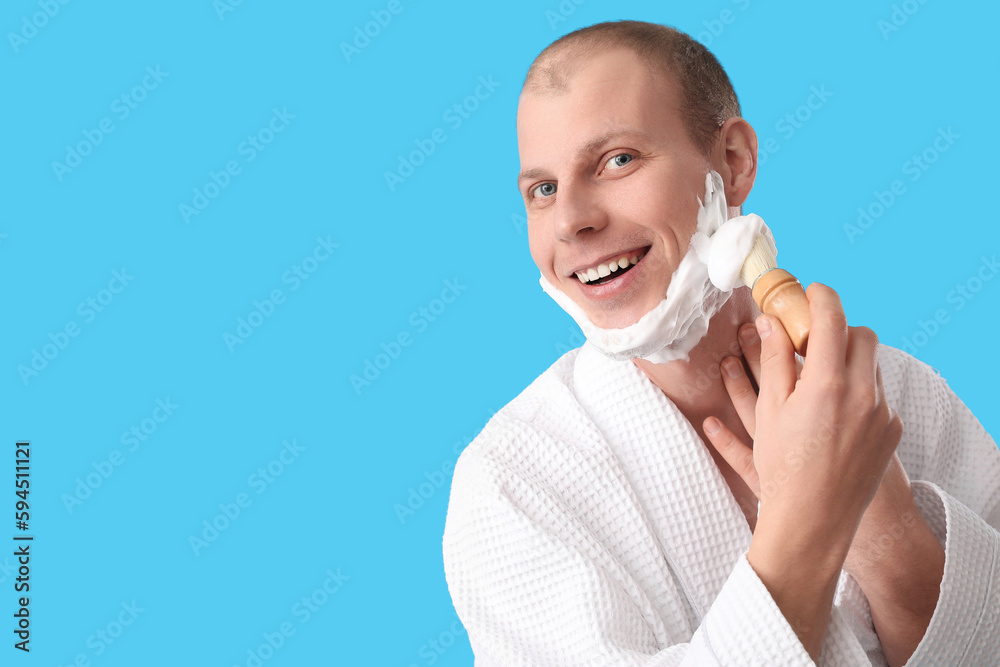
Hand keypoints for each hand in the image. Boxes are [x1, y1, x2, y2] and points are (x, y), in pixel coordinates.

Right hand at [705, 294, 912, 571]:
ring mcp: (883, 414)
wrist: (813, 521)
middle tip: (812, 340)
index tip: (810, 292)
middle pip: (863, 335)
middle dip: (839, 329)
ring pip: (873, 365)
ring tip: (820, 381)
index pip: (832, 318)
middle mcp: (864, 394)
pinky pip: (879, 395)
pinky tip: (834, 413)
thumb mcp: (769, 410)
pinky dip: (859, 391)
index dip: (820, 297)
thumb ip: (773, 360)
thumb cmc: (783, 467)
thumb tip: (772, 322)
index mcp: (828, 384)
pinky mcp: (892, 432)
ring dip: (850, 361)